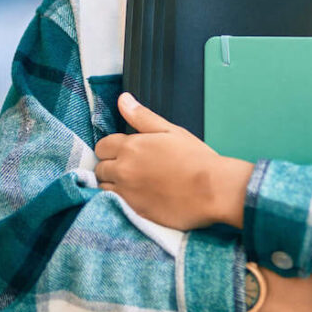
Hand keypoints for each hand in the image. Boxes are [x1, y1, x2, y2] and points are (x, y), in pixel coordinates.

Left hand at [94, 93, 253, 229]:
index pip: (102, 146)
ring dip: (113, 184)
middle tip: (132, 167)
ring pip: (103, 188)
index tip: (126, 151)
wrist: (211, 190)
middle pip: (100, 168)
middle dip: (111, 166)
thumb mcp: (170, 130)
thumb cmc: (195, 158)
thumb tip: (123, 99)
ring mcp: (126, 193)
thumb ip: (142, 116)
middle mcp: (123, 170)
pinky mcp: (133, 212)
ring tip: (135, 183)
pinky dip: (120, 200)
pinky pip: (114, 205)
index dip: (112, 147)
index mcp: (131, 147)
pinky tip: (138, 196)